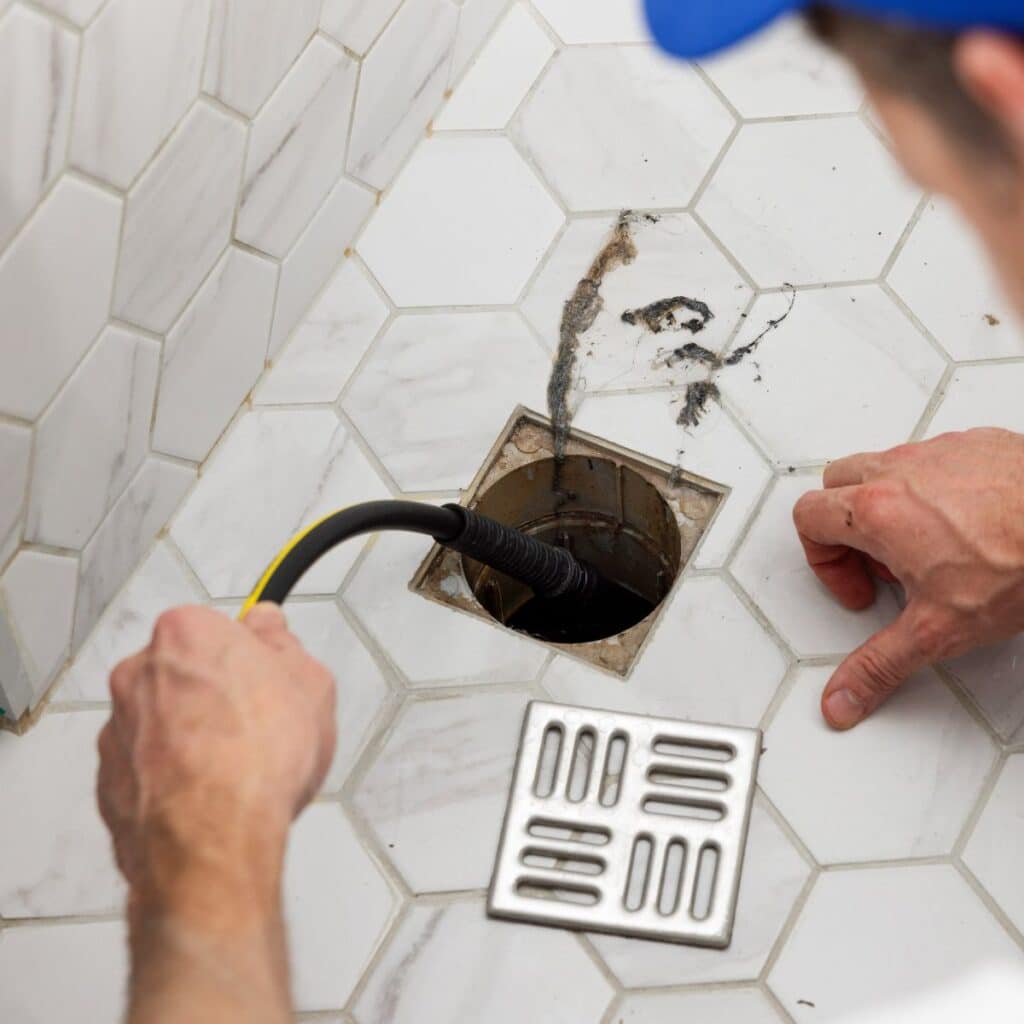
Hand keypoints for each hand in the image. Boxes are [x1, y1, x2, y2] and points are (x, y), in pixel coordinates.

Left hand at [98, 603, 335, 923]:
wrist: (213, 841)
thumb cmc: (257, 760)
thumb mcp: (311, 683)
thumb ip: (284, 644)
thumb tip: (270, 630)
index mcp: (185, 633)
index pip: (222, 628)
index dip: (252, 658)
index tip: (269, 677)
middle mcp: (139, 674)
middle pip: (186, 674)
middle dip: (218, 696)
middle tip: (260, 727)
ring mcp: (118, 729)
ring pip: (164, 723)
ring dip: (194, 739)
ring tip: (238, 772)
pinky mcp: (109, 782)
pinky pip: (148, 769)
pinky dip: (173, 779)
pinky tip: (211, 798)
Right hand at [793, 428, 1023, 729]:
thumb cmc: (1022, 563)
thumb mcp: (939, 631)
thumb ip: (879, 666)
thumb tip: (843, 697)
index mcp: (876, 511)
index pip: (808, 518)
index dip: (824, 561)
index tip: (861, 587)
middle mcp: (900, 471)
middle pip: (836, 486)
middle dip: (847, 527)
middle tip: (883, 566)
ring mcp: (940, 451)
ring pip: (885, 468)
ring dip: (890, 506)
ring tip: (929, 549)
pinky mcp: (978, 443)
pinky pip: (935, 458)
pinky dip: (937, 489)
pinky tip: (968, 525)